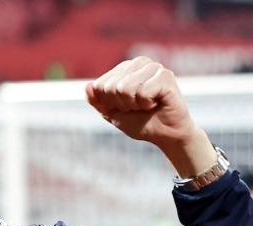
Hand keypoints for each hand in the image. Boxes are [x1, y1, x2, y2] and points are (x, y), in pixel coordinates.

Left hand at [85, 57, 214, 177]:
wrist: (165, 135)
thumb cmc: (140, 121)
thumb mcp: (111, 113)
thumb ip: (97, 101)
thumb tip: (87, 86)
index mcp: (124, 68)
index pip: (99, 85)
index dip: (109, 103)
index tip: (125, 107)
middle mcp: (138, 63)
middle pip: (111, 87)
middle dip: (122, 104)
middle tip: (137, 107)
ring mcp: (153, 67)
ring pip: (125, 88)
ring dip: (134, 104)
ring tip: (147, 104)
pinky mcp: (165, 76)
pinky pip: (142, 92)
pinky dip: (147, 104)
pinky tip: (156, 103)